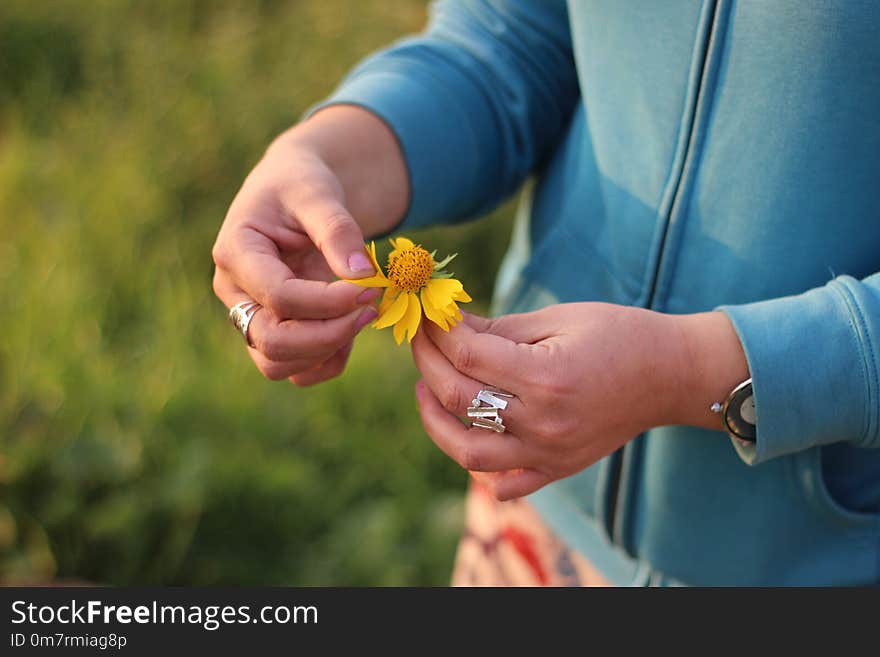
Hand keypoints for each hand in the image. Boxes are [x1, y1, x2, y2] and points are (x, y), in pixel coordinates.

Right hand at [212, 106, 407, 384]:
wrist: (293, 191)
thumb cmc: (300, 184)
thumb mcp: (318, 193)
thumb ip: (337, 230)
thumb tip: (362, 276)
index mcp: (235, 252)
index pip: (279, 295)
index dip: (328, 301)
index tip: (370, 288)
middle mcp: (234, 292)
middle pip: (271, 342)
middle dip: (328, 334)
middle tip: (371, 308)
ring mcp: (249, 316)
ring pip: (277, 365)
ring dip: (326, 351)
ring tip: (363, 316)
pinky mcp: (271, 332)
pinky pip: (295, 370)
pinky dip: (327, 360)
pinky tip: (352, 327)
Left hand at [412, 303, 747, 499]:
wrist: (670, 375)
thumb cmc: (618, 335)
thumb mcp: (559, 318)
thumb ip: (500, 328)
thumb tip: (450, 326)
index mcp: (547, 376)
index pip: (467, 356)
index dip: (439, 332)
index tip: (427, 314)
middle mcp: (544, 422)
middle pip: (460, 398)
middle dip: (428, 363)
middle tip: (421, 340)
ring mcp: (550, 453)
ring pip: (469, 452)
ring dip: (436, 421)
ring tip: (425, 391)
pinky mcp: (557, 469)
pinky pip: (506, 484)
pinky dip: (480, 466)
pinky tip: (466, 433)